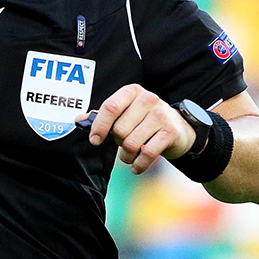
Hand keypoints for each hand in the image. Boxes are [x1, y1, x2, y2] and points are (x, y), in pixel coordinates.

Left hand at [74, 83, 195, 173]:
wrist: (180, 128)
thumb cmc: (145, 120)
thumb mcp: (125, 112)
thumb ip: (102, 116)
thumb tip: (79, 120)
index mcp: (132, 92)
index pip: (110, 107)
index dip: (99, 126)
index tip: (95, 140)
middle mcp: (148, 99)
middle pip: (120, 130)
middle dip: (117, 143)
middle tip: (123, 144)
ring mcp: (161, 115)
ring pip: (131, 143)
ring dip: (126, 156)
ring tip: (129, 155)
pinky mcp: (170, 132)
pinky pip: (147, 154)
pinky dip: (138, 164)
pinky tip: (136, 166)